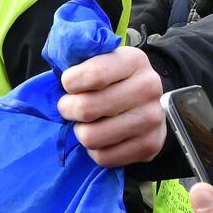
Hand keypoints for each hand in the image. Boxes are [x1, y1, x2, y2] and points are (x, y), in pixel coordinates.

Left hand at [56, 45, 166, 165]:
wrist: (147, 102)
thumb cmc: (110, 79)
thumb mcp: (97, 58)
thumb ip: (76, 54)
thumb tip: (59, 56)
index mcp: (133, 60)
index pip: (93, 74)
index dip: (70, 83)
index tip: (68, 84)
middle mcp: (148, 88)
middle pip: (87, 108)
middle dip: (68, 109)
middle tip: (70, 107)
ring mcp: (152, 119)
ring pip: (92, 137)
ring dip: (81, 131)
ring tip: (86, 123)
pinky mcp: (150, 145)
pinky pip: (104, 157)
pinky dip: (95, 151)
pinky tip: (101, 138)